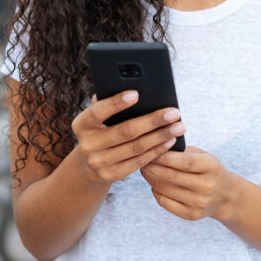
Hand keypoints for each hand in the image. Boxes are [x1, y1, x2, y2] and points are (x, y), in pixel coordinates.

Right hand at [71, 90, 185, 183]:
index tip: (136, 94)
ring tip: (178, 126)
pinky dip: (157, 151)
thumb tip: (131, 85)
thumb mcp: (97, 117)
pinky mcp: (111, 175)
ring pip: (136, 147)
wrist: (89, 163)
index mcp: (81, 124)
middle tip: (174, 112)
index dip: (116, 103)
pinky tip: (170, 141)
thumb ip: (107, 102)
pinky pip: (139, 162)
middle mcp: (88, 144)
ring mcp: (99, 162)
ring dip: (160, 136)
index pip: (98, 112)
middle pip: (125, 131)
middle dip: (152, 121)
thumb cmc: (100, 129)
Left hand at [140, 147, 235, 221]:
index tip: (151, 149)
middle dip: (152, 166)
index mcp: (211, 166)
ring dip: (150, 178)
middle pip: (171, 176)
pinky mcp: (191, 215)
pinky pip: (164, 202)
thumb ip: (182, 151)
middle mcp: (207, 186)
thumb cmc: (207, 169)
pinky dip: (155, 191)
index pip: (184, 161)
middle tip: (142, 159)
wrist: (225, 196)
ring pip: (165, 189)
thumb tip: (155, 146)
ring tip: (144, 169)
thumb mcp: (202, 155)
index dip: (164, 156)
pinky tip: (154, 184)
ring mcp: (199, 202)